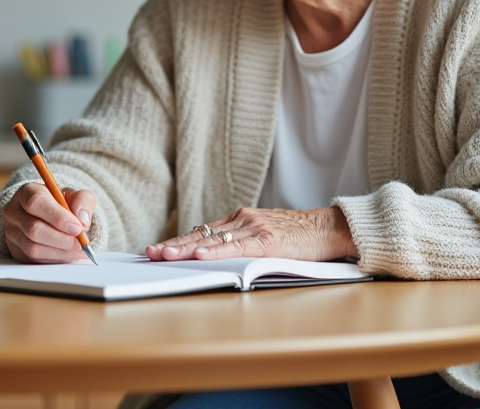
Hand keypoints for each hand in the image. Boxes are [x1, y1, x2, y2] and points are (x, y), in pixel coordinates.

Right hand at [2, 183, 96, 263]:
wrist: (50, 217)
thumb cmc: (61, 204)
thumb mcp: (75, 195)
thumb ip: (82, 201)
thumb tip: (82, 220)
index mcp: (27, 192)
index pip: (36, 202)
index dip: (58, 217)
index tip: (77, 227)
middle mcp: (14, 212)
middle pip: (33, 229)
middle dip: (61, 239)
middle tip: (80, 243)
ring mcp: (12, 233)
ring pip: (33, 247)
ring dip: (60, 252)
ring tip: (78, 249)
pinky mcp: (16, 251)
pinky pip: (35, 260)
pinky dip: (55, 259)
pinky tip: (69, 254)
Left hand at [145, 206, 357, 261]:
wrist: (329, 228)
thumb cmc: (298, 237)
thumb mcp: (262, 237)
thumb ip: (239, 244)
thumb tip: (211, 259)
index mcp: (239, 220)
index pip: (201, 231)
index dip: (177, 241)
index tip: (156, 250)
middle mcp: (242, 219)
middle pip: (201, 234)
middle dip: (173, 245)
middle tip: (150, 253)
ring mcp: (254, 227)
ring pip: (214, 239)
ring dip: (186, 248)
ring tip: (165, 255)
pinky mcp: (268, 239)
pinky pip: (237, 246)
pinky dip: (218, 251)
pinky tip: (201, 254)